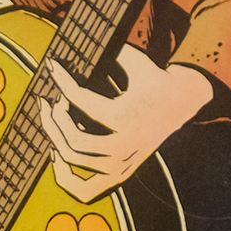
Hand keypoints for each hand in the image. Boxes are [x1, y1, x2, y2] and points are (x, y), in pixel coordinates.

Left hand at [41, 50, 214, 202]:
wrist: (183, 103)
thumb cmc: (156, 80)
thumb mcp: (138, 62)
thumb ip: (111, 51)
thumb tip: (81, 39)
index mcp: (127, 117)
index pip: (80, 100)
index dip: (61, 80)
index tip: (52, 67)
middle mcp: (125, 146)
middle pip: (73, 139)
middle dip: (54, 118)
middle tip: (48, 100)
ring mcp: (122, 165)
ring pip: (74, 161)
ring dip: (55, 140)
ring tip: (51, 122)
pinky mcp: (120, 175)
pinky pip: (86, 191)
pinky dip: (65, 178)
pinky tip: (56, 156)